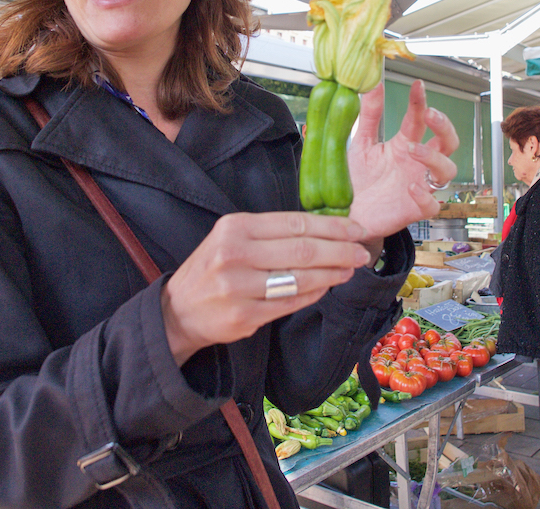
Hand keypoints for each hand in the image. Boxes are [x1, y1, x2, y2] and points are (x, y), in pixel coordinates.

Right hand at [162, 212, 370, 364]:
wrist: (177, 310)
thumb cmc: (213, 268)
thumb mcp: (232, 237)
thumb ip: (272, 232)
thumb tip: (325, 230)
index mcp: (235, 227)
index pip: (296, 223)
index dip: (333, 227)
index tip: (356, 229)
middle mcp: (235, 254)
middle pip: (303, 251)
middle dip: (340, 250)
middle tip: (362, 252)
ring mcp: (239, 288)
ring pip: (301, 279)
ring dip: (332, 274)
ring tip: (349, 269)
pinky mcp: (245, 316)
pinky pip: (291, 303)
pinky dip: (314, 294)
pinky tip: (325, 287)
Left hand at [347, 80, 459, 243]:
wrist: (346, 214)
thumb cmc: (357, 180)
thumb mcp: (360, 144)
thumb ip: (369, 116)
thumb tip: (373, 85)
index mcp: (404, 145)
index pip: (420, 120)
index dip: (421, 102)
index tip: (418, 86)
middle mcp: (416, 164)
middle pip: (447, 143)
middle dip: (444, 127)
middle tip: (430, 115)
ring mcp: (419, 186)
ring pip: (446, 171)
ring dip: (434, 157)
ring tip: (413, 149)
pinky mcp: (414, 210)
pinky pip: (432, 205)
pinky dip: (424, 196)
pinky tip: (411, 186)